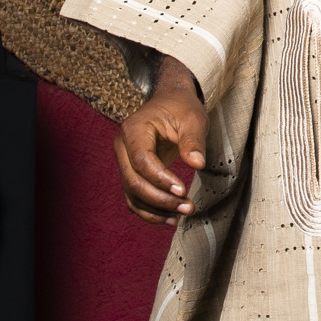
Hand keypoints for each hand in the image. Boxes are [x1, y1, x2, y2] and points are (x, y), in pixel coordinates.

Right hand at [114, 55, 206, 222]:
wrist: (170, 103)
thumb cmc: (180, 109)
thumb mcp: (192, 119)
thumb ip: (193, 141)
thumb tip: (197, 164)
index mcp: (133, 130)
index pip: (141, 161)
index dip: (160, 179)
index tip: (183, 190)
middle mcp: (122, 147)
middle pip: (133, 181)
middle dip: (160, 199)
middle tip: (187, 207)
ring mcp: (124, 162)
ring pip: (132, 195)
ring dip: (156, 210)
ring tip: (182, 214)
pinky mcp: (131, 173)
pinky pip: (134, 199)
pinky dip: (150, 212)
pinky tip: (170, 218)